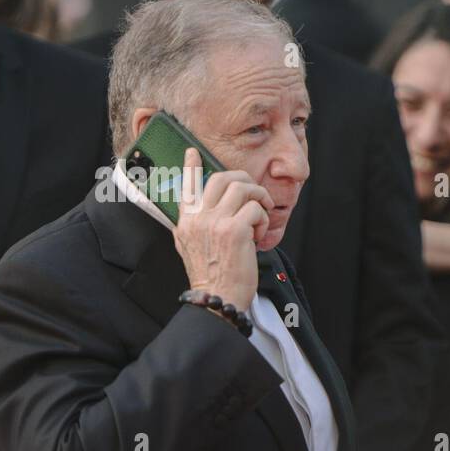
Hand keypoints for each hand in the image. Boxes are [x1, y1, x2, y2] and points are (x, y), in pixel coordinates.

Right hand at [171, 147, 269, 309]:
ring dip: (259, 199)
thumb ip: (194, 225)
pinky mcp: (235, 230)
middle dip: (245, 181)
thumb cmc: (211, 276)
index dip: (191, 166)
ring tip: (260, 218)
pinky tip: (259, 235)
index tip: (193, 152)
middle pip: (222, 178)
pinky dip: (263, 220)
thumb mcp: (189, 247)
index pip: (187, 185)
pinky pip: (255, 209)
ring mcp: (215, 222)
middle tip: (255, 195)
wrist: (217, 298)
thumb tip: (202, 208)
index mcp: (186, 221)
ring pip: (243, 188)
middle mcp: (198, 218)